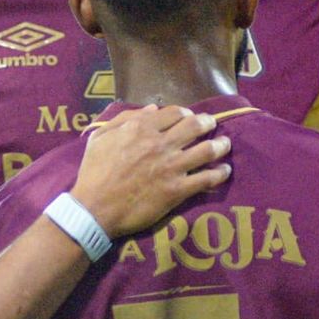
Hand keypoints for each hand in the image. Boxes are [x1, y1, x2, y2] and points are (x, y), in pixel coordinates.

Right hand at [70, 105, 231, 237]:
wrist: (94, 209)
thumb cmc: (93, 172)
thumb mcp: (99, 137)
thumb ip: (124, 119)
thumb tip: (151, 109)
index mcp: (141, 128)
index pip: (174, 112)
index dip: (185, 113)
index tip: (189, 118)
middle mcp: (160, 143)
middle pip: (195, 126)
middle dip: (207, 123)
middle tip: (211, 125)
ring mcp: (171, 167)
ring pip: (207, 149)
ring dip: (220, 145)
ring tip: (225, 145)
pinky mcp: (177, 190)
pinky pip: (207, 179)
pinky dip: (220, 173)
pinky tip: (225, 171)